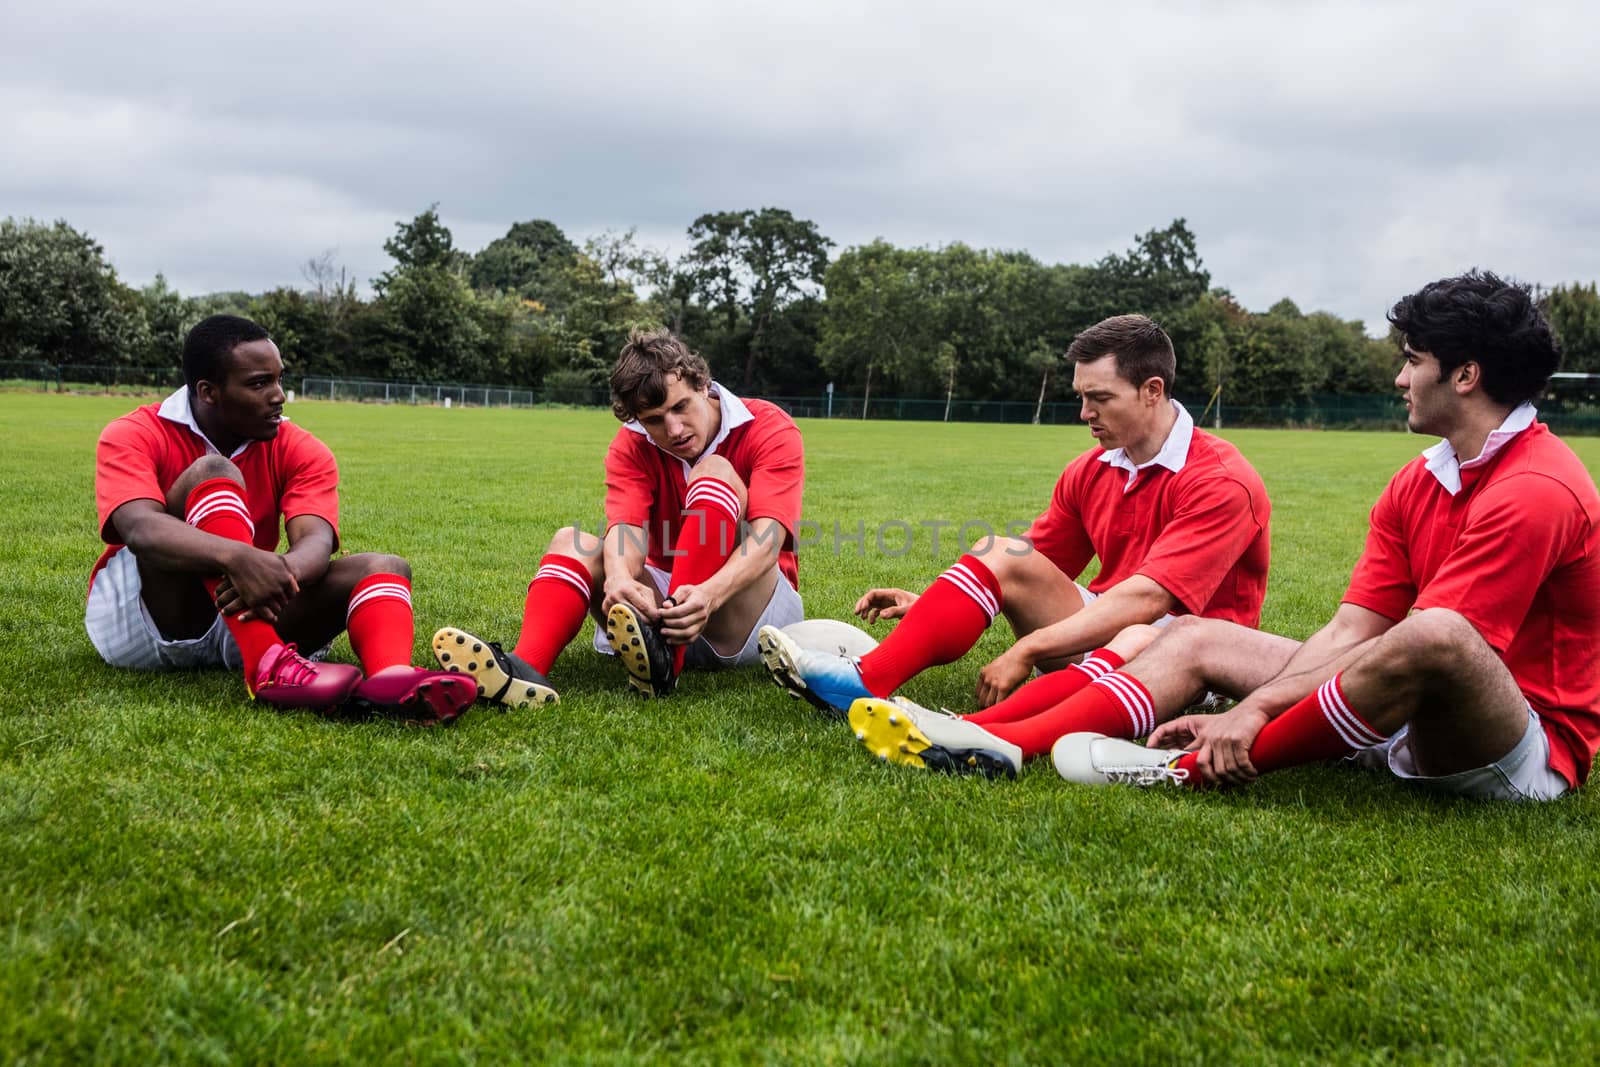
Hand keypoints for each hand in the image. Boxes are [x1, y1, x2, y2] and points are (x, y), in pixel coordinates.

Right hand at [219, 546, 299, 623]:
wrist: (239, 559)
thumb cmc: (259, 558)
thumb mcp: (279, 561)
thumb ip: (290, 573)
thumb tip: (297, 589)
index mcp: (286, 579)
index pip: (293, 594)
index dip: (287, 595)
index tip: (281, 594)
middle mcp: (278, 589)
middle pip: (285, 602)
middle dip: (280, 602)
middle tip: (274, 601)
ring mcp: (266, 596)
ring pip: (277, 609)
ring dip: (274, 609)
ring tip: (269, 606)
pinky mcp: (255, 602)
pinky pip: (267, 616)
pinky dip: (270, 618)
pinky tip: (270, 617)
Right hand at [602, 573, 658, 620]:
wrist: (615, 581)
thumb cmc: (632, 586)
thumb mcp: (644, 590)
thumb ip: (651, 602)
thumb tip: (655, 616)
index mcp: (628, 590)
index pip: (642, 606)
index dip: (651, 614)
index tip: (657, 619)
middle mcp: (617, 596)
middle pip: (634, 615)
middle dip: (645, 621)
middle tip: (651, 623)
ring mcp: (609, 603)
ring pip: (625, 619)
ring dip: (635, 624)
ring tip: (642, 623)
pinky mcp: (605, 608)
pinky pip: (617, 620)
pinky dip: (624, 621)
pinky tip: (629, 619)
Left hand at [659, 585, 715, 645]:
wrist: (708, 599)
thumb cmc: (694, 594)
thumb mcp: (684, 589)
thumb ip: (674, 597)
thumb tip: (665, 606)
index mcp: (698, 604)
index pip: (680, 612)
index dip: (668, 613)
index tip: (660, 612)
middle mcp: (701, 615)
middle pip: (683, 623)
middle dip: (669, 623)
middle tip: (661, 621)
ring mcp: (701, 625)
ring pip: (687, 634)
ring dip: (673, 634)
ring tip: (663, 631)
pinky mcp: (700, 631)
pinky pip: (690, 640)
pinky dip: (679, 642)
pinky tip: (670, 640)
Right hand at [854, 587, 917, 623]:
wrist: (929, 613)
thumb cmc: (920, 609)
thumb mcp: (907, 610)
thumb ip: (895, 612)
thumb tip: (881, 615)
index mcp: (892, 593)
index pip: (874, 593)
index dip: (865, 600)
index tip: (860, 609)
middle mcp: (890, 597)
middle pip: (871, 598)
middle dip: (863, 605)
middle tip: (856, 614)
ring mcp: (890, 603)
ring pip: (874, 604)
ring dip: (866, 610)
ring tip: (863, 619)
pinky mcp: (892, 609)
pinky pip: (878, 611)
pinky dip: (873, 616)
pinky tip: (872, 622)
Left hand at [975, 648, 1031, 707]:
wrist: (1022, 653)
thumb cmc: (1014, 660)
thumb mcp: (998, 667)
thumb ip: (994, 676)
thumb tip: (995, 688)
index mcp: (983, 673)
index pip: (978, 693)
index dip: (984, 700)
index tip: (990, 704)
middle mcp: (986, 678)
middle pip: (981, 700)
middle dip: (988, 707)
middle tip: (996, 712)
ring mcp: (994, 683)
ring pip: (989, 704)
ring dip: (994, 709)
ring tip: (1001, 713)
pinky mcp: (1003, 687)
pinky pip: (999, 703)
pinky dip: (1002, 708)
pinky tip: (1007, 710)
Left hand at [1150, 705, 1270, 785]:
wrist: (1254, 707)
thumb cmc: (1237, 721)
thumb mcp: (1217, 730)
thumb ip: (1210, 744)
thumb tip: (1209, 765)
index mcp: (1203, 736)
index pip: (1188, 755)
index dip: (1186, 768)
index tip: (1192, 780)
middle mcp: (1210, 737)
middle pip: (1202, 765)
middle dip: (1214, 779)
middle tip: (1227, 784)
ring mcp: (1222, 738)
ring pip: (1225, 769)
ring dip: (1238, 778)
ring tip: (1246, 779)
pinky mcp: (1237, 739)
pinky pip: (1240, 764)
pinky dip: (1248, 772)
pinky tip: (1253, 774)